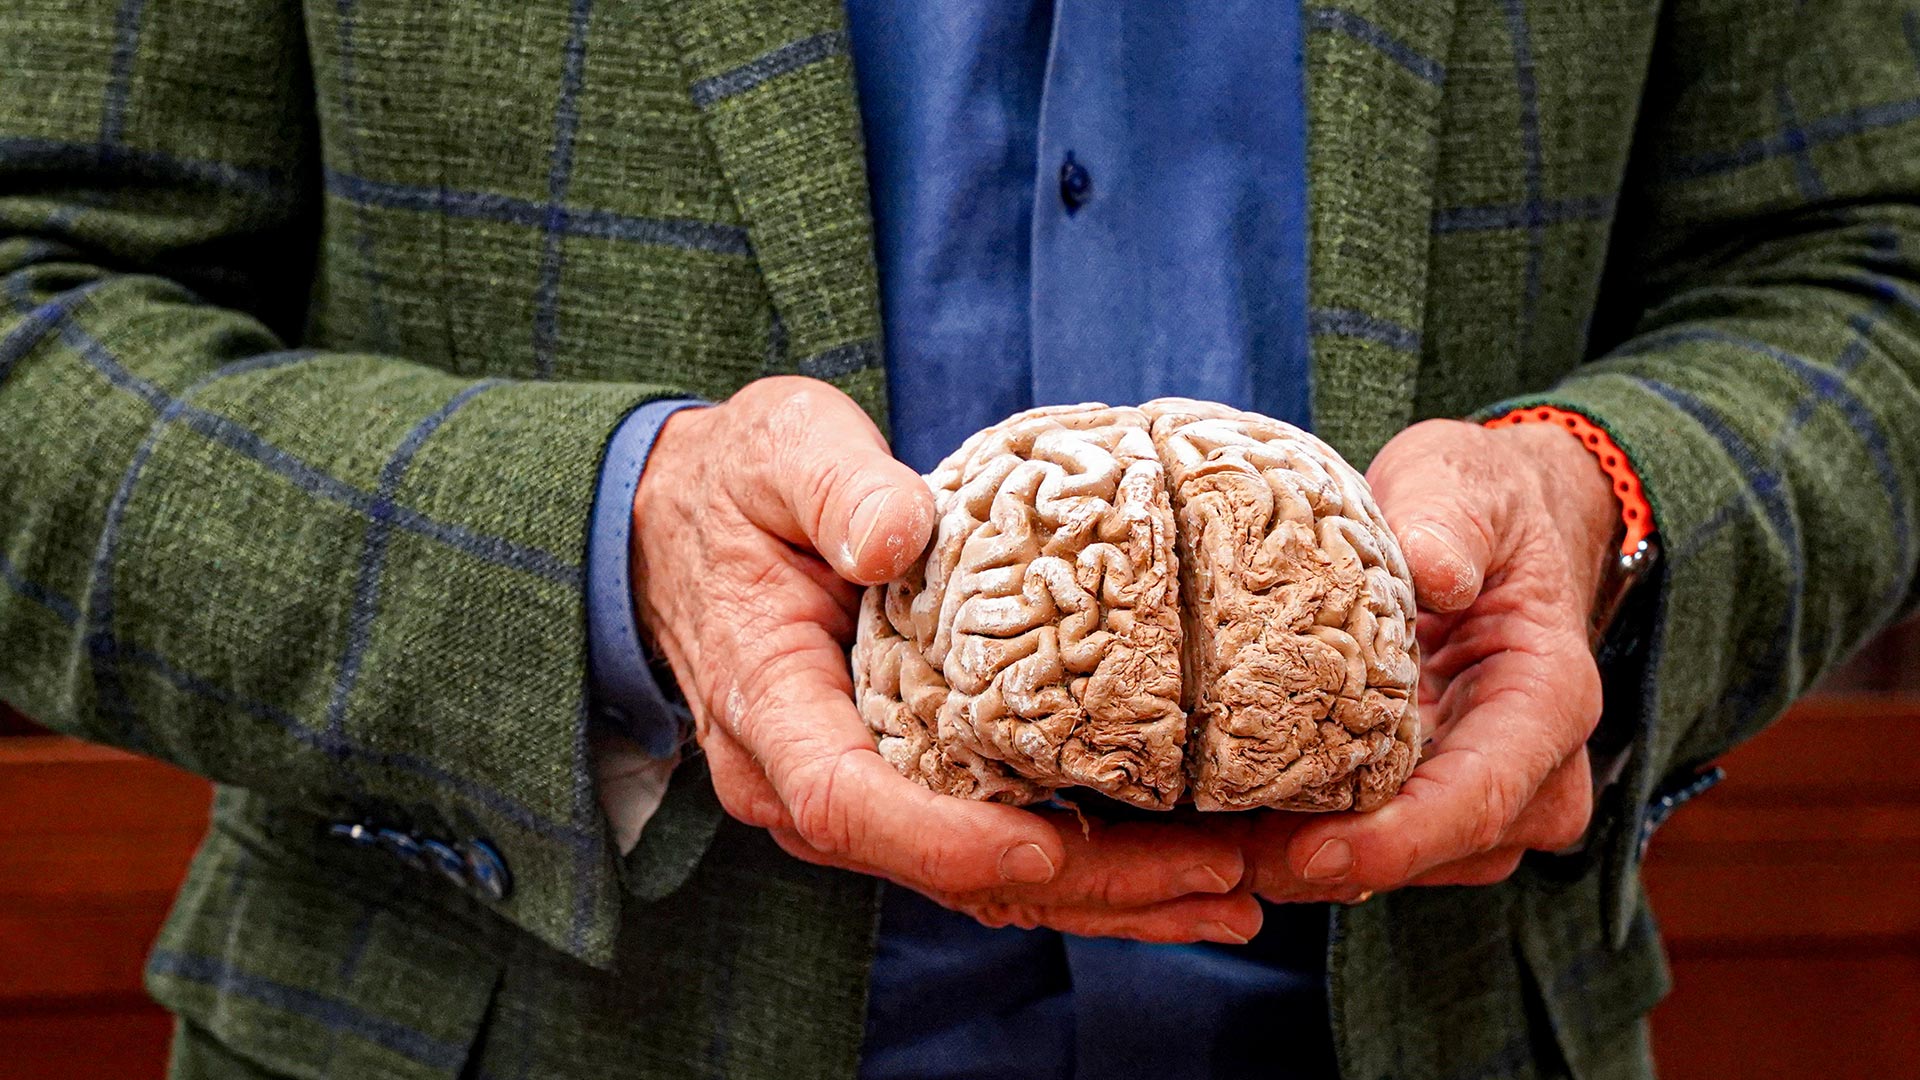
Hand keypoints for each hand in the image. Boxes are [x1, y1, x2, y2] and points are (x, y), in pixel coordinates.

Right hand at [633, 377, 1259, 942]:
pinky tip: (1202, 869)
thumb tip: (898, 535)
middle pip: (955, 871)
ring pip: (996, 883)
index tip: (1045, 849)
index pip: (848, 803)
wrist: (692, 531)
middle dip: (1096, 889)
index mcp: (772, 710)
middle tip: (1231, 874)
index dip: (945, 841)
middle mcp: (816, 785)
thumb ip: (834, 488)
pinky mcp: (919, 789)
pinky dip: (1106, 871)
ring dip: (1124, 896)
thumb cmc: (742, 488)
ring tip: (1249, 888)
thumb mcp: (778, 451)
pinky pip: (1011, 853)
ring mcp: (872, 798)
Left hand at [1246, 418, 1618, 899]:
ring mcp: (1483, 791)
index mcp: (1548, 696)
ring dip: (1305, 866)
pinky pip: (1372, 840)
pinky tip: (1221, 829)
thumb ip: (1448, 524)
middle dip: (1329, 867)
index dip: (1403, 837)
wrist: (1491, 522)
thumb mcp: (1461, 485)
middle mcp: (1532, 767)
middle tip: (1219, 860)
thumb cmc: (1476, 500)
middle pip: (1437, 851)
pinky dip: (1299, 842)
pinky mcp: (1428, 793)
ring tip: (1204, 849)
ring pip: (1402, 863)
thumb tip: (1435, 571)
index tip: (1318, 854)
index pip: (1486, 793)